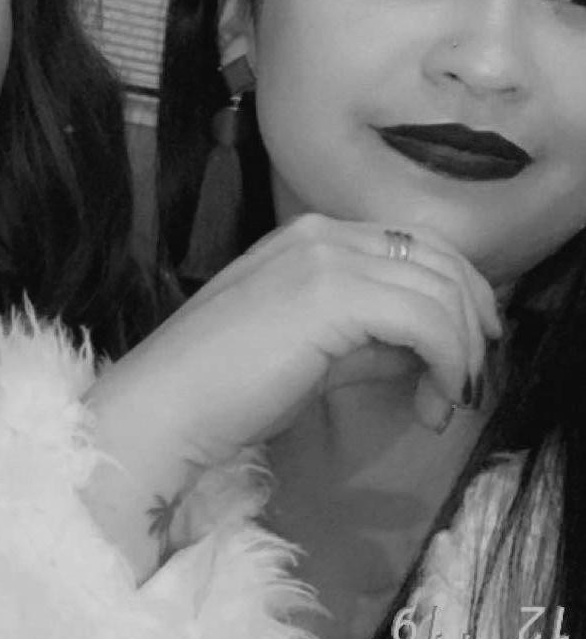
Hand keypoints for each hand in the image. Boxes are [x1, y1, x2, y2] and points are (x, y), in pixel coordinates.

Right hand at [95, 213, 501, 463]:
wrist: (166, 404)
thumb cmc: (222, 387)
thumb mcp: (309, 355)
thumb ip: (366, 342)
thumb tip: (422, 351)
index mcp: (309, 239)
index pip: (413, 246)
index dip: (455, 295)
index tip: (463, 352)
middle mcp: (321, 234)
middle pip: (438, 258)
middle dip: (472, 321)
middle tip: (469, 380)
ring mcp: (324, 257)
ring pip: (439, 289)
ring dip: (463, 350)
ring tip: (448, 403)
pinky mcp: (332, 293)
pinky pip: (426, 319)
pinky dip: (448, 362)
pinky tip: (433, 404)